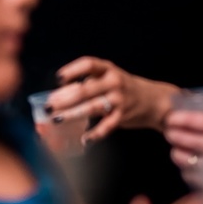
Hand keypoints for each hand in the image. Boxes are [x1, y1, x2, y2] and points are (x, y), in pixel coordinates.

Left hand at [48, 57, 175, 143]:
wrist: (154, 100)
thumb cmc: (122, 88)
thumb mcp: (108, 78)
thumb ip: (88, 84)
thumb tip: (58, 96)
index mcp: (108, 69)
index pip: (88, 64)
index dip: (72, 70)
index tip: (58, 78)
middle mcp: (114, 82)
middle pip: (86, 89)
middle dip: (65, 98)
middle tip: (49, 106)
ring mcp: (119, 99)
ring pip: (93, 107)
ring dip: (73, 114)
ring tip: (57, 120)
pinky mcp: (124, 116)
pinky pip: (107, 126)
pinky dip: (95, 134)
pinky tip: (84, 139)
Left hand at [164, 109, 202, 181]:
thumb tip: (184, 121)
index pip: (197, 120)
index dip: (180, 118)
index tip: (170, 119)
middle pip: (183, 139)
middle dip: (173, 136)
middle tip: (171, 135)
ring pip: (183, 159)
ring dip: (178, 155)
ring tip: (180, 153)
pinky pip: (190, 176)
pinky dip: (189, 172)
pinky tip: (195, 169)